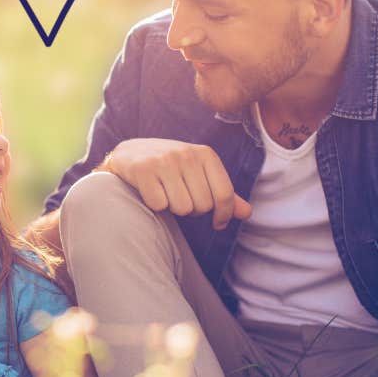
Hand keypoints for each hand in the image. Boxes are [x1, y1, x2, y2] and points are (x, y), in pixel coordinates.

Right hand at [105, 138, 250, 228]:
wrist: (130, 154)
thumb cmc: (171, 169)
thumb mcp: (200, 175)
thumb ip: (223, 194)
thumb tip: (247, 213)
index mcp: (205, 153)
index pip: (224, 195)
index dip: (223, 215)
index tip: (218, 223)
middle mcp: (186, 154)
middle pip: (202, 205)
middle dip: (193, 210)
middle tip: (181, 199)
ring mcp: (163, 161)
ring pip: (182, 208)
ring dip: (173, 208)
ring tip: (167, 195)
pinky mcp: (143, 170)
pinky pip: (159, 205)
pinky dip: (155, 205)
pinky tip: (151, 192)